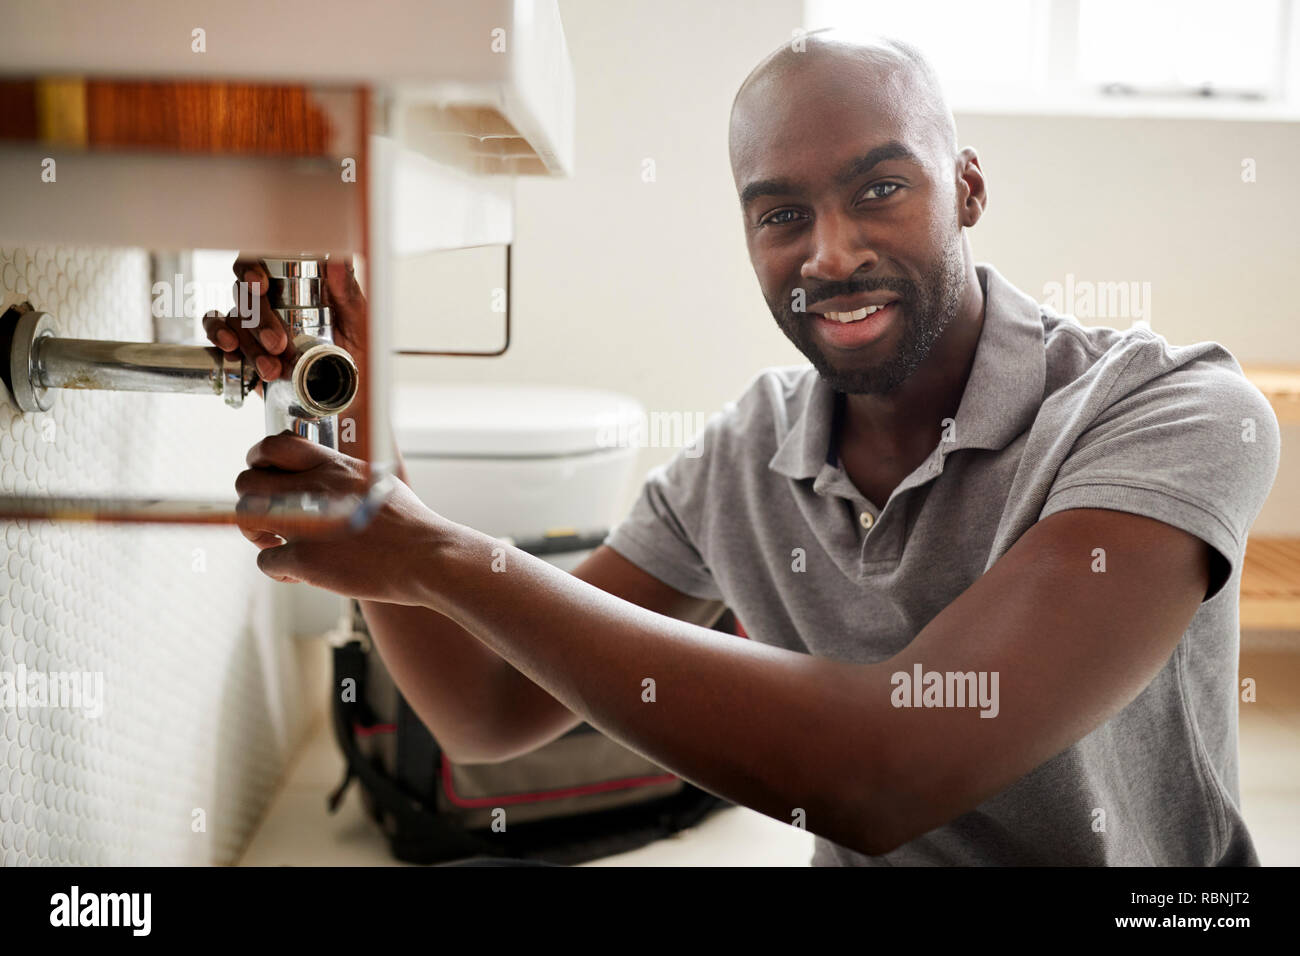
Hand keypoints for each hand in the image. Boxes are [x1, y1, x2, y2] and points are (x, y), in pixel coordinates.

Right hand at [202, 253, 366, 396]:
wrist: (350, 395)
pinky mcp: (246, 352)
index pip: (261, 265)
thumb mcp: (358, 322)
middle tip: (278, 343)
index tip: (259, 284)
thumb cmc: (356, 353)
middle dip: (258, 320)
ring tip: (271, 368)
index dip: (251, 268)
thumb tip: (338, 260)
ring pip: (234, 321)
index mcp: (294, 287)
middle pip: (245, 295)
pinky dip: (220, 343)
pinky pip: (220, 339)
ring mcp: (255, 327)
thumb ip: (348, 292)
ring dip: (248, 343)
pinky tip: (231, 352)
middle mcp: (270, 303)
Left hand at [234, 432, 444, 605]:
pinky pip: (266, 560)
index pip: (274, 445)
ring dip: (254, 532)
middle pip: (247, 481)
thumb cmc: (411, 525)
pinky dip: (279, 570)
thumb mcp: (379, 480)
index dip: (258, 459)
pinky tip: (301, 575)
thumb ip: (345, 475)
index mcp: (333, 466)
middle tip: (267, 518)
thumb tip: (329, 474)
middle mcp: (314, 488)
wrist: (426, 556)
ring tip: (275, 544)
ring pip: (246, 516)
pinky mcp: (305, 559)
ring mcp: (305, 524)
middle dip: (251, 499)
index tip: (264, 474)